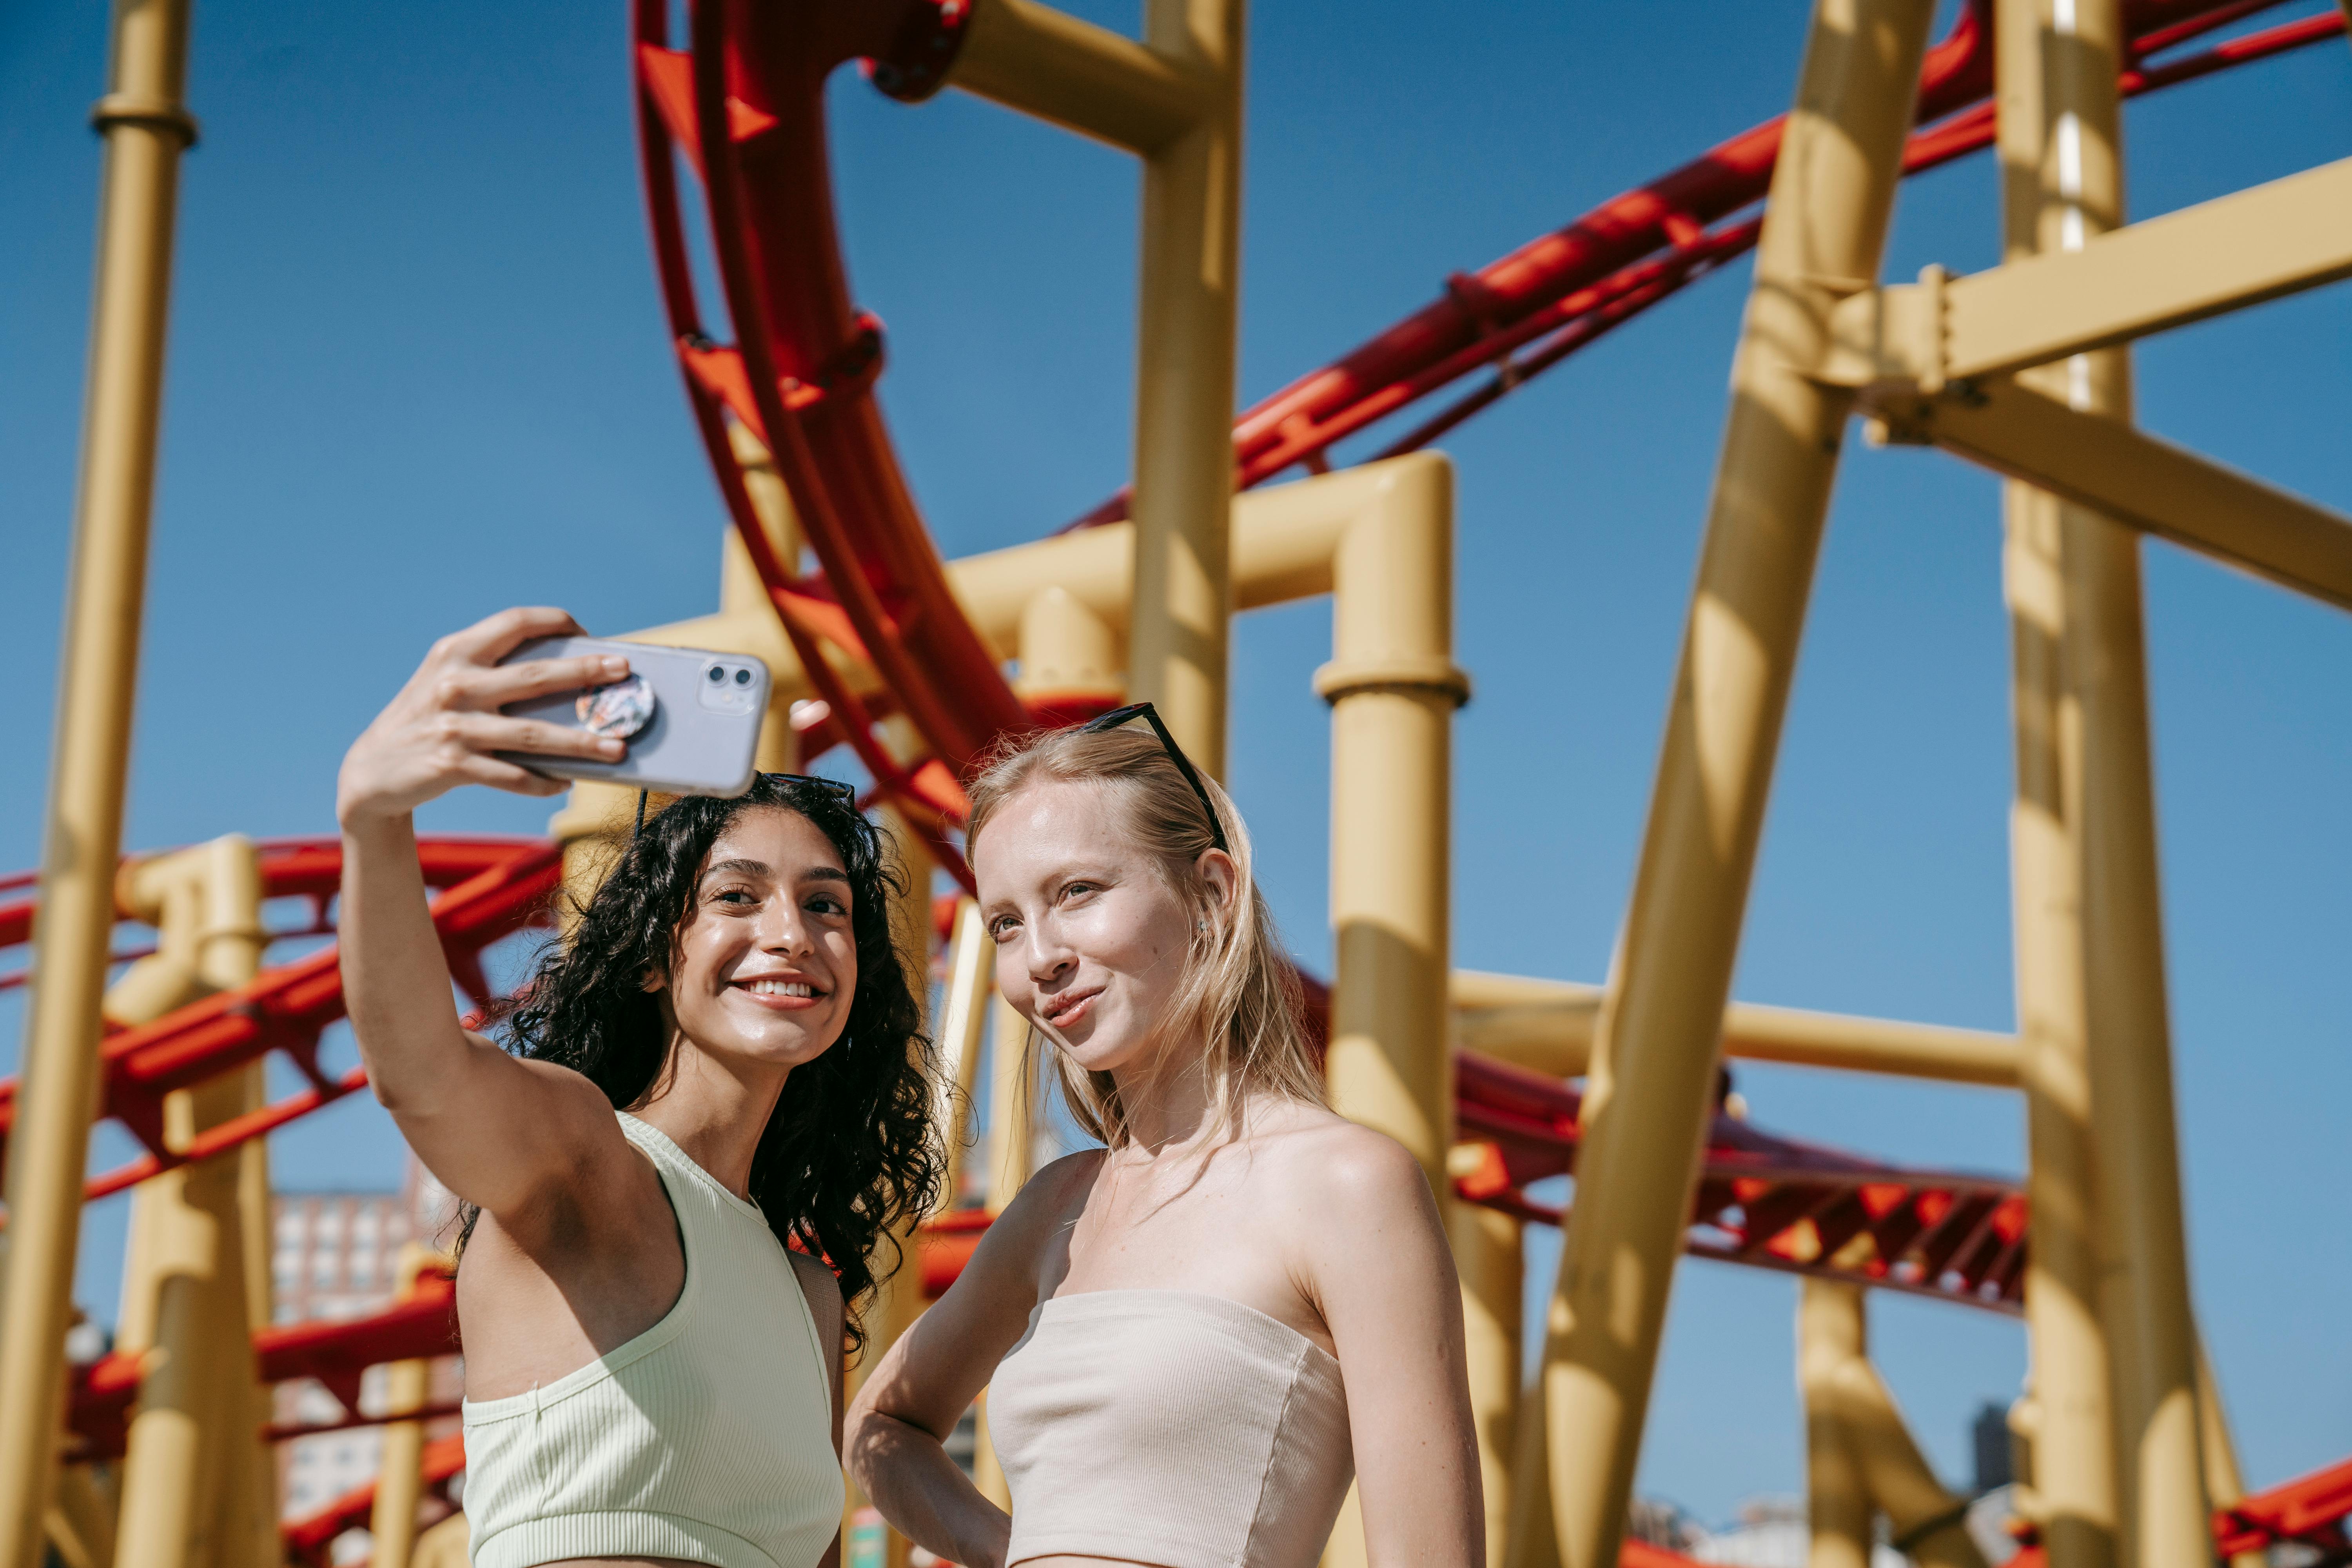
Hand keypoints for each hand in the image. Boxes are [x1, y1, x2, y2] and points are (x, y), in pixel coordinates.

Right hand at [337, 607, 630, 825]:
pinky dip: (544, 781)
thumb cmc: (427, 719)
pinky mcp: (452, 765)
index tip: (589, 634)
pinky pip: (512, 776)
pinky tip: (567, 782)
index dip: (556, 621)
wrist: (371, 770)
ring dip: (581, 743)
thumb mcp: (449, 681)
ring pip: (533, 734)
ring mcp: (453, 725)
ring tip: (617, 748)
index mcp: (455, 652)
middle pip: (536, 676)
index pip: (515, 621)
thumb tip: (570, 676)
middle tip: (624, 672)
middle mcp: (454, 683)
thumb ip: (494, 671)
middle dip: (586, 673)